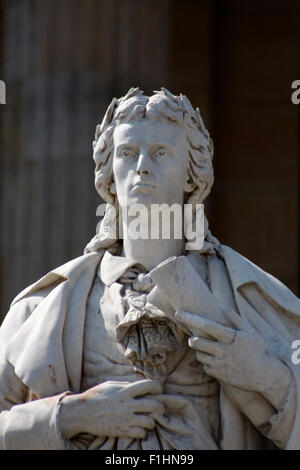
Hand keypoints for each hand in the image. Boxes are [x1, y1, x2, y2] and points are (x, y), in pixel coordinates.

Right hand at [60, 379, 163, 439]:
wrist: (82, 413)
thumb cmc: (96, 396)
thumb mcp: (110, 385)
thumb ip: (125, 385)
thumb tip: (138, 385)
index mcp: (125, 391)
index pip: (148, 385)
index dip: (157, 387)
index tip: (158, 390)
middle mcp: (127, 404)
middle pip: (154, 405)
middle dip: (160, 407)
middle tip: (159, 408)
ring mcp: (126, 419)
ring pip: (150, 421)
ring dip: (151, 421)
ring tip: (148, 420)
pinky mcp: (122, 431)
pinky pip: (141, 433)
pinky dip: (143, 431)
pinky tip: (139, 428)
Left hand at [175, 310, 289, 395]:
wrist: (265, 375)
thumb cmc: (259, 350)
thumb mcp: (250, 333)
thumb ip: (236, 320)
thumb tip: (225, 309)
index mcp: (230, 337)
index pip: (206, 325)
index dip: (190, 319)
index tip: (178, 313)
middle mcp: (223, 350)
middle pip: (197, 342)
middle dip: (192, 339)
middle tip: (195, 338)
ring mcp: (221, 363)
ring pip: (199, 355)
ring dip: (199, 351)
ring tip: (208, 349)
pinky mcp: (220, 375)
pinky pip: (205, 367)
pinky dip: (207, 363)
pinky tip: (215, 360)